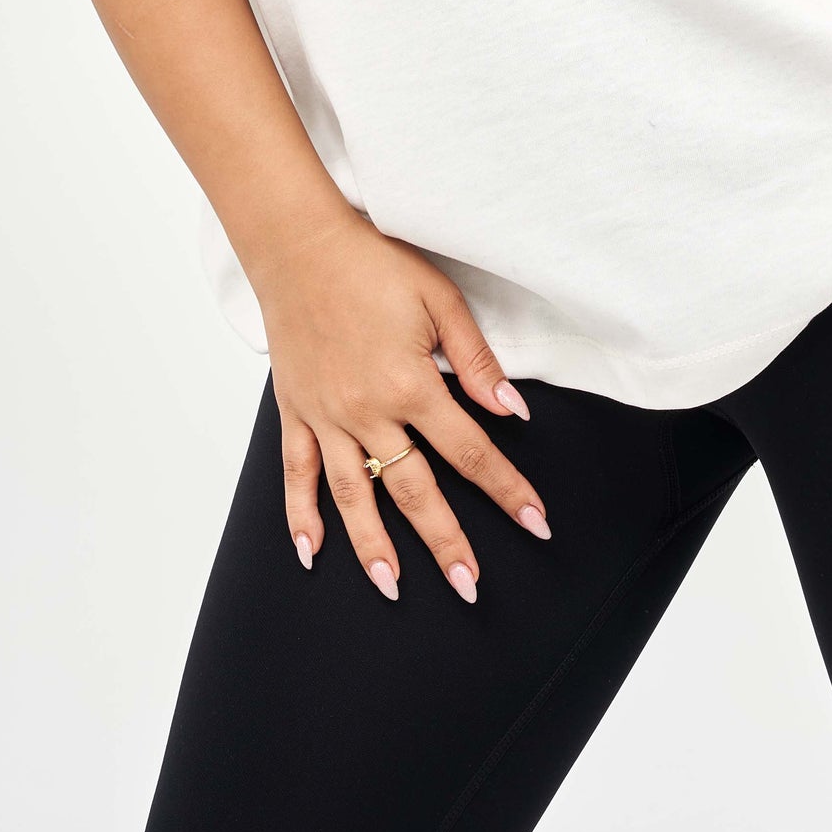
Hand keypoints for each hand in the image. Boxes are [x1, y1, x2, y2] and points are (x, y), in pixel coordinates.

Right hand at [255, 205, 550, 603]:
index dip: (507, 490)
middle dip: (447, 542)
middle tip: (470, 587)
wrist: (300, 244)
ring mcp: (326, 416)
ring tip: (393, 587)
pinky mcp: (295, 410)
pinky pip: (297, 473)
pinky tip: (311, 552)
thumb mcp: (440, 300)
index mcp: (410, 385)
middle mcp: (367, 412)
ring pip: (353, 496)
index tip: (537, 523)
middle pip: (414, 491)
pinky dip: (299, 516)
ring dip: (373, 547)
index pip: (471, 452)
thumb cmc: (374, 264)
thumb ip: (476, 360)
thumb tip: (512, 410)